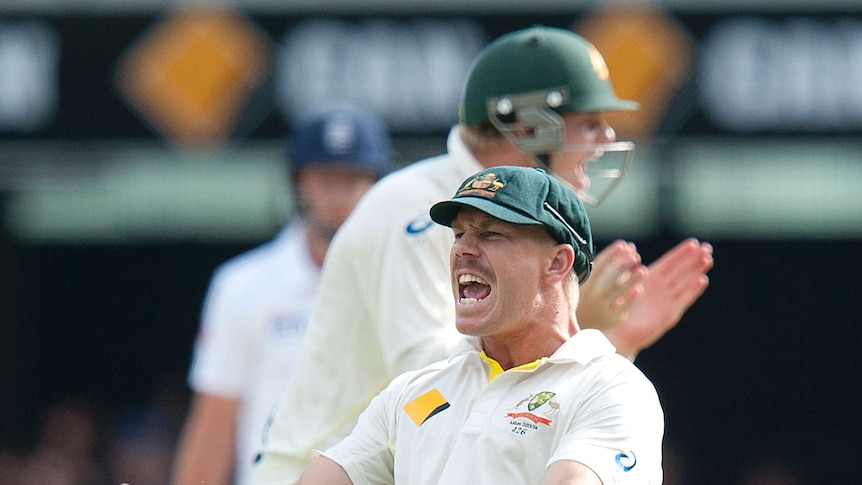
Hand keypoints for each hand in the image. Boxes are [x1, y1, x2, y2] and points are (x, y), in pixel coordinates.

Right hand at [577, 240, 646, 334]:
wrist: (574, 331)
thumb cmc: (583, 301)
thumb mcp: (584, 284)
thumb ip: (599, 270)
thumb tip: (622, 250)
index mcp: (584, 284)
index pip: (599, 266)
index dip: (611, 254)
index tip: (623, 244)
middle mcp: (592, 295)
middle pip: (609, 277)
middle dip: (622, 264)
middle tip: (635, 255)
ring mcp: (602, 308)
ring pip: (618, 292)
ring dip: (631, 280)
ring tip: (642, 270)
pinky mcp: (610, 320)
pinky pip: (623, 308)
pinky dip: (631, 299)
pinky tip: (639, 289)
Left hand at [604, 239, 713, 358]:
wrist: (619, 333)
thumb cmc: (618, 308)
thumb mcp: (622, 284)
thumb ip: (628, 268)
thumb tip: (629, 246)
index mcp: (651, 279)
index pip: (669, 262)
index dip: (681, 253)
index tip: (694, 242)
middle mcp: (661, 289)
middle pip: (681, 271)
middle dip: (694, 259)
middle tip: (708, 247)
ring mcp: (667, 301)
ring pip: (685, 283)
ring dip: (696, 271)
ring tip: (708, 259)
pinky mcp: (669, 314)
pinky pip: (683, 300)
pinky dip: (693, 290)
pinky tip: (702, 280)